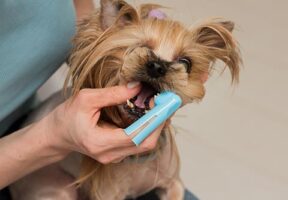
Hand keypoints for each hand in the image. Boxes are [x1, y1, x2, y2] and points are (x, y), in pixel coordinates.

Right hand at [46, 82, 165, 163]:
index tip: (164, 104)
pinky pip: (138, 143)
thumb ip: (112, 94)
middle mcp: (110, 154)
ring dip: (156, 126)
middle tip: (167, 103)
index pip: (136, 136)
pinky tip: (152, 115)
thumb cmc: (67, 117)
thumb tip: (137, 87)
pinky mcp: (117, 153)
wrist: (57, 134)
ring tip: (162, 106)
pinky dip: (148, 129)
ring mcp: (114, 156)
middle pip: (145, 143)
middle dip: (160, 123)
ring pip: (144, 145)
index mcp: (100, 142)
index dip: (153, 121)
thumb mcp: (86, 99)